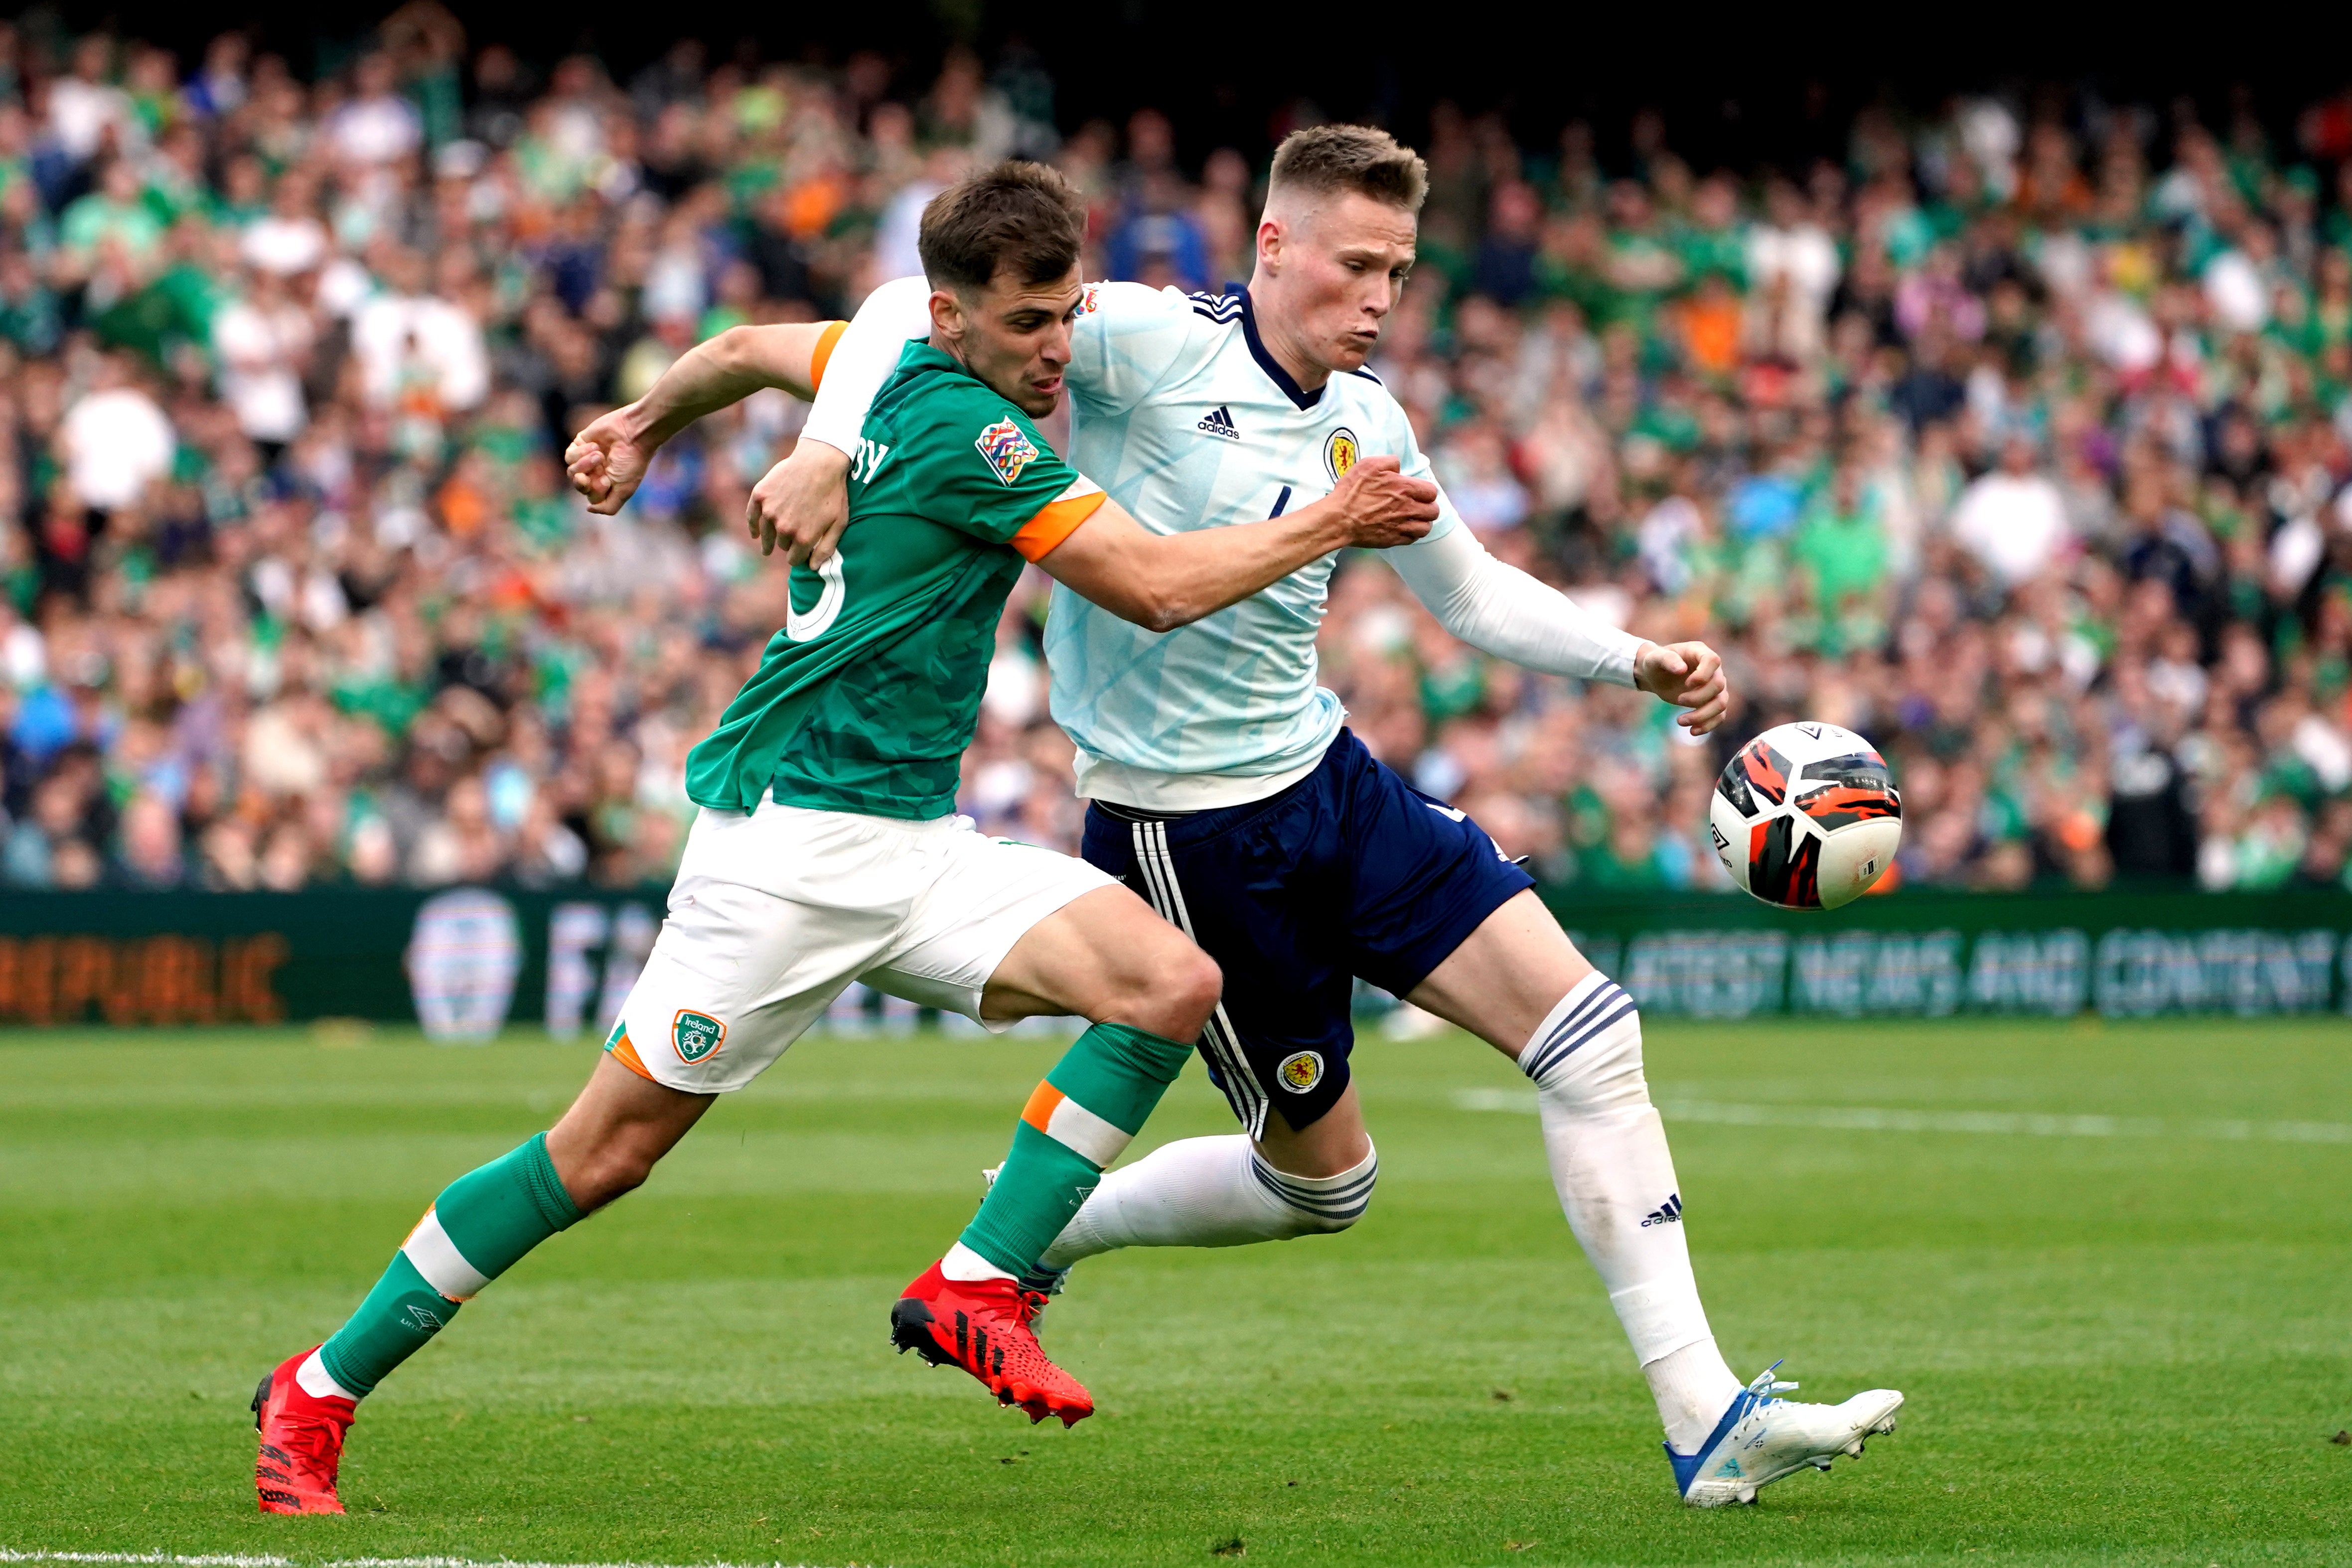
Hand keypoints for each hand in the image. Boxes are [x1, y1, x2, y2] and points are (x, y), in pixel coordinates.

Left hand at [565, 406, 655, 515]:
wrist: (632, 434)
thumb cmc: (631, 462)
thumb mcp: (624, 490)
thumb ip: (609, 506)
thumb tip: (589, 509)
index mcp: (606, 485)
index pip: (590, 496)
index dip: (595, 490)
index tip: (607, 481)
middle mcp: (595, 473)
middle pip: (578, 485)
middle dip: (585, 480)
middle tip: (598, 470)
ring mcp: (586, 459)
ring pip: (571, 471)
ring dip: (584, 464)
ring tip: (599, 454)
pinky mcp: (580, 444)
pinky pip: (569, 455)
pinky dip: (581, 452)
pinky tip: (595, 446)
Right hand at [748, 441, 852, 564]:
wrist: (820, 461)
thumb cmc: (834, 492)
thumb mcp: (838, 523)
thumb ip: (826, 548)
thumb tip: (813, 568)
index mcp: (803, 538)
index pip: (795, 559)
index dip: (797, 558)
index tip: (799, 555)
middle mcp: (784, 528)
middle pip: (782, 545)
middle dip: (787, 544)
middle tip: (790, 539)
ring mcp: (770, 511)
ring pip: (767, 533)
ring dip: (768, 541)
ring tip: (767, 547)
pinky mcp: (761, 495)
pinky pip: (752, 516)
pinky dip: (752, 526)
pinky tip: (754, 534)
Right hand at [1324, 454, 1439, 548]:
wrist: (1339, 518)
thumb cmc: (1352, 491)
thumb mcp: (1369, 465)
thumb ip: (1389, 461)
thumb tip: (1398, 465)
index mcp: (1405, 488)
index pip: (1432, 492)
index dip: (1426, 491)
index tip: (1418, 491)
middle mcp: (1408, 508)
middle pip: (1433, 511)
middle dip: (1428, 507)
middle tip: (1418, 505)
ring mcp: (1401, 526)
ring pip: (1426, 528)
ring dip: (1422, 522)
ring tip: (1414, 519)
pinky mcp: (1393, 540)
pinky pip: (1412, 539)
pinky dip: (1411, 534)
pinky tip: (1403, 528)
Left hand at [1634, 639, 1728, 734]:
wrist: (1656, 676)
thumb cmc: (1655, 663)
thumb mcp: (1654, 658)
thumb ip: (1667, 659)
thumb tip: (1681, 669)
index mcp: (1700, 653)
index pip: (1713, 660)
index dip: (1703, 675)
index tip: (1686, 684)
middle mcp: (1712, 669)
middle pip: (1718, 685)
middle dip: (1698, 697)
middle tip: (1678, 700)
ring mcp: (1714, 686)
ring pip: (1721, 703)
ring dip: (1703, 715)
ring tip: (1680, 721)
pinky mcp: (1711, 702)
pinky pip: (1719, 716)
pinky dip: (1708, 725)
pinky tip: (1692, 731)